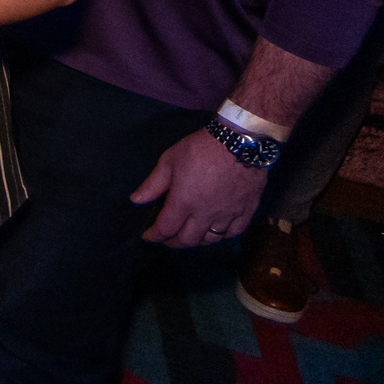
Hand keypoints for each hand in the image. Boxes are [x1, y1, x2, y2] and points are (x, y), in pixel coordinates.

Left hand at [131, 128, 267, 248]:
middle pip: (188, 239)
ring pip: (211, 240)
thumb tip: (136, 200)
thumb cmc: (201, 148)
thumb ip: (153, 184)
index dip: (155, 235)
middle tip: (167, 239)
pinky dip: (222, 236)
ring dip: (197, 241)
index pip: (166, 228)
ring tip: (189, 236)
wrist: (240, 141)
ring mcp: (228, 214)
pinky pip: (234, 233)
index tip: (148, 237)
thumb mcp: (169, 161)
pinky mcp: (247, 210)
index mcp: (184, 202)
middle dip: (173, 242)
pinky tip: (216, 231)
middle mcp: (206, 214)